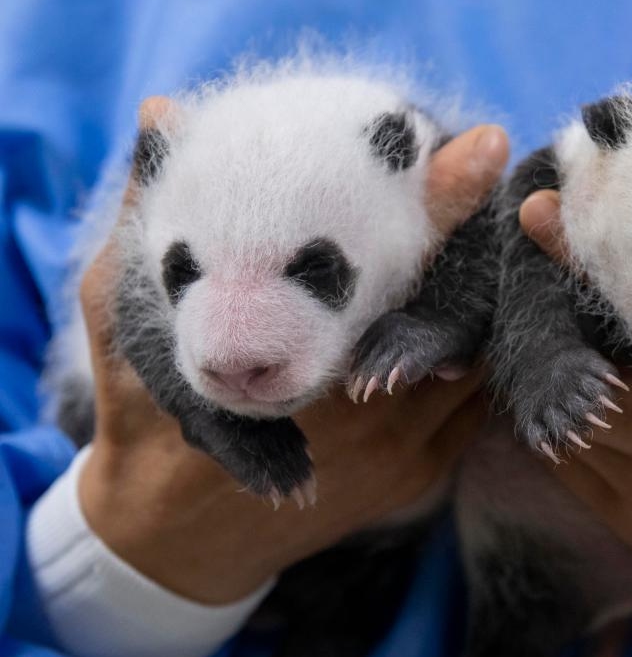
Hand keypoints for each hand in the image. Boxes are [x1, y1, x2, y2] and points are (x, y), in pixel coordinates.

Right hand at [78, 98, 508, 603]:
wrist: (177, 539)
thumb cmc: (144, 423)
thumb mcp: (126, 320)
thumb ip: (148, 222)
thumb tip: (164, 118)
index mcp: (307, 374)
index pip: (399, 276)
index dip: (441, 208)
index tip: (480, 148)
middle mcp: (371, 419)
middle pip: (457, 314)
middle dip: (468, 250)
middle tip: (473, 184)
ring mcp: (405, 453)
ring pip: (474, 360)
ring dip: (474, 303)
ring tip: (469, 243)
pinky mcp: (420, 477)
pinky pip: (473, 407)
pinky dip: (471, 358)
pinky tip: (457, 315)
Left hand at [518, 188, 631, 609]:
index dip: (579, 268)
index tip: (541, 214)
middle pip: (573, 361)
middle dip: (546, 296)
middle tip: (535, 233)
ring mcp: (630, 487)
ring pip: (556, 402)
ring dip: (544, 344)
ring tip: (538, 286)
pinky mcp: (612, 507)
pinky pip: (558, 446)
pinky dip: (552, 395)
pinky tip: (562, 356)